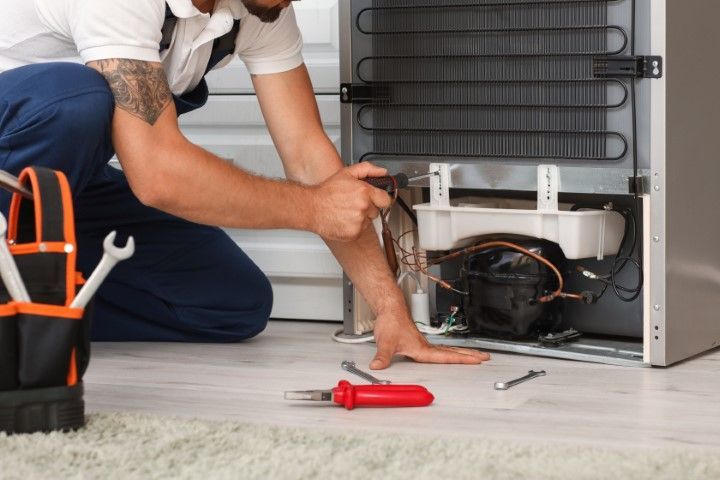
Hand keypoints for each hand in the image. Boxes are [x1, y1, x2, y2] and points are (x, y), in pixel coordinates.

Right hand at [310, 163, 392, 241]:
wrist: (311, 208)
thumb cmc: (327, 192)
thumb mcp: (347, 173)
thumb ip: (368, 169)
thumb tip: (383, 172)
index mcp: (364, 192)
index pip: (386, 200)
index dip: (381, 198)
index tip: (377, 199)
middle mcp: (363, 207)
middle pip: (376, 211)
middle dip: (368, 207)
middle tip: (354, 203)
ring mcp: (359, 222)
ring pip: (368, 221)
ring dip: (361, 217)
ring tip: (346, 211)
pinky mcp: (354, 233)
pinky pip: (361, 230)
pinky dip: (354, 226)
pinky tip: (344, 219)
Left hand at [369, 309, 490, 369]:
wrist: (389, 310)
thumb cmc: (391, 322)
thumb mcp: (385, 342)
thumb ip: (382, 356)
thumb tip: (378, 366)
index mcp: (422, 349)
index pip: (446, 356)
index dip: (462, 360)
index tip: (477, 361)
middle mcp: (426, 346)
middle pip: (453, 352)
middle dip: (470, 355)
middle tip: (486, 357)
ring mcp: (425, 344)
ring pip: (448, 350)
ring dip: (463, 353)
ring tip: (476, 356)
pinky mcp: (421, 342)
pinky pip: (441, 349)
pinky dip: (452, 352)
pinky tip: (453, 354)